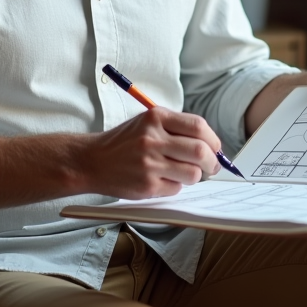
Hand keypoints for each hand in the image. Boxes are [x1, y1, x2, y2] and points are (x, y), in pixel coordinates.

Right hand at [81, 108, 222, 199]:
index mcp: (156, 117)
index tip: (215, 149)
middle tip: (211, 167)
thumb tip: (211, 145)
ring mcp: (149, 163)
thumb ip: (177, 128)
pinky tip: (162, 180)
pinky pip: (177, 188)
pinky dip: (176, 186)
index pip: (198, 127)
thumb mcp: (148, 123)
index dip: (213, 140)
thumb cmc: (125, 142)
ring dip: (194, 176)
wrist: (92, 160)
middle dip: (212, 162)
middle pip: (200, 151)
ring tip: (182, 173)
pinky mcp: (147, 185)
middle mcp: (153, 139)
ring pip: (192, 174)